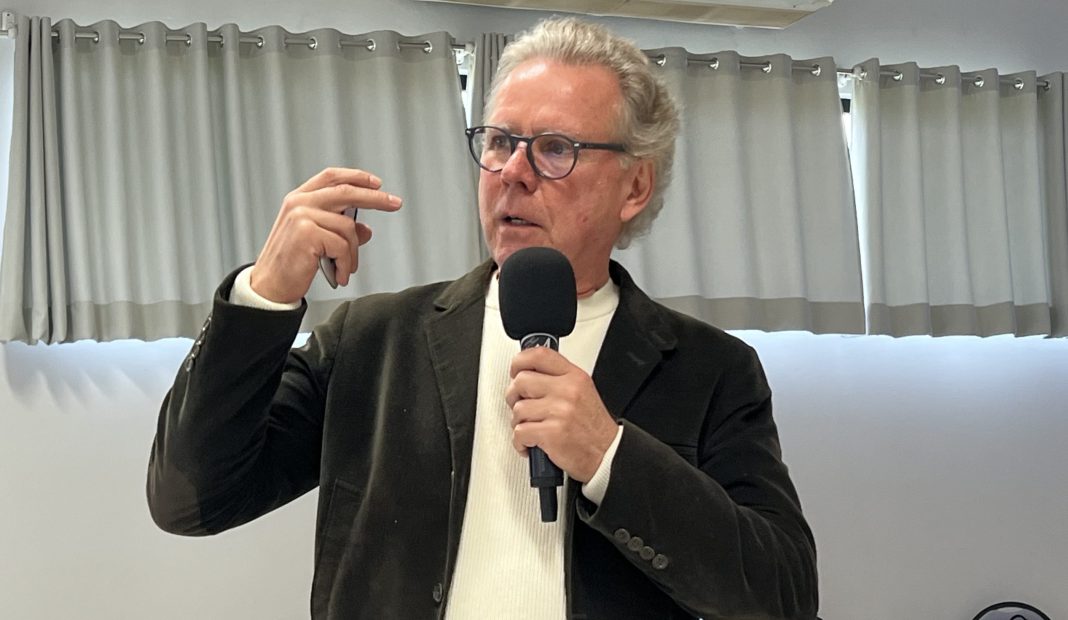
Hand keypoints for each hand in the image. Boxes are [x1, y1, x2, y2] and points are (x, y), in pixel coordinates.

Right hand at [250, 167, 402, 303]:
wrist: (269, 286)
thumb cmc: (291, 263)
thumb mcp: (318, 241)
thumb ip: (339, 229)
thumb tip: (366, 229)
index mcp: (299, 199)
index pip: (331, 177)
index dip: (356, 177)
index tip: (377, 183)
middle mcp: (298, 203)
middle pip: (346, 192)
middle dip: (375, 198)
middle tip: (395, 204)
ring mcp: (301, 216)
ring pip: (348, 227)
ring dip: (352, 253)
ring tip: (345, 268)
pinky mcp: (307, 233)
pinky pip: (343, 246)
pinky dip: (346, 263)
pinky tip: (339, 274)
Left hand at [505, 346, 618, 482]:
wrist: (607, 454)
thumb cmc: (593, 427)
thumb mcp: (582, 392)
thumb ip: (558, 379)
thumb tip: (528, 373)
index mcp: (574, 377)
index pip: (540, 355)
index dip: (520, 361)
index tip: (515, 371)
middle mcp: (567, 390)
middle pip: (521, 380)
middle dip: (514, 396)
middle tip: (520, 406)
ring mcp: (560, 411)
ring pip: (518, 409)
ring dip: (518, 422)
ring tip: (531, 428)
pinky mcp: (552, 433)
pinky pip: (519, 432)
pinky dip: (520, 442)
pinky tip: (529, 443)